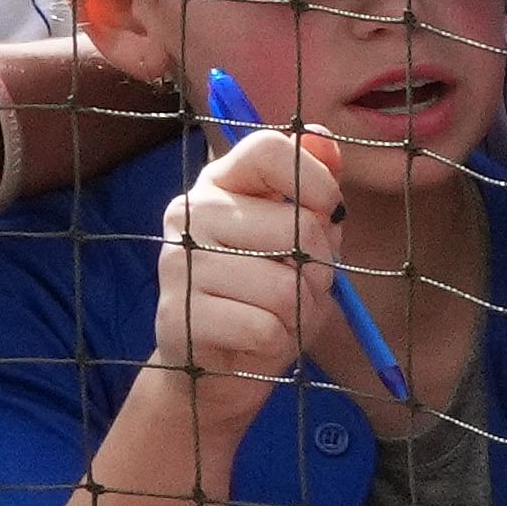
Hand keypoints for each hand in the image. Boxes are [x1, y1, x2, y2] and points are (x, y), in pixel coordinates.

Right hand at [155, 121, 342, 406]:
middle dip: (319, 270)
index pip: (269, 149)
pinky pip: (267, 326)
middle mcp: (192, 211)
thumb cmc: (266, 297)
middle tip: (295, 288)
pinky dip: (278, 342)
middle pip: (297, 227)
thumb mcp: (304, 241)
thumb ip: (315, 190)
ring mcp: (178, 260)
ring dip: (300, 312)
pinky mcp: (180, 314)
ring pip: (286, 285)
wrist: (218, 369)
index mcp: (222, 183)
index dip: (315, 181)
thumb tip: (322, 136)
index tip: (328, 215)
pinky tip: (254, 341)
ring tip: (275, 317)